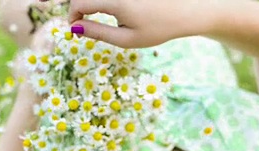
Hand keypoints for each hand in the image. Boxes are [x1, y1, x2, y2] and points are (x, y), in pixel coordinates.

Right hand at [63, 0, 203, 47]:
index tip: (76, 30)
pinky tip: (115, 9)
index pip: (79, 3)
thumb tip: (75, 29)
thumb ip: (98, 33)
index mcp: (115, 1)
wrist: (186, 10)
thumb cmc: (157, 28)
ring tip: (102, 17)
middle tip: (85, 26)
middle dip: (80, 8)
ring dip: (93, 4)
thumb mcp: (127, 39)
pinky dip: (106, 2)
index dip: (72, 17)